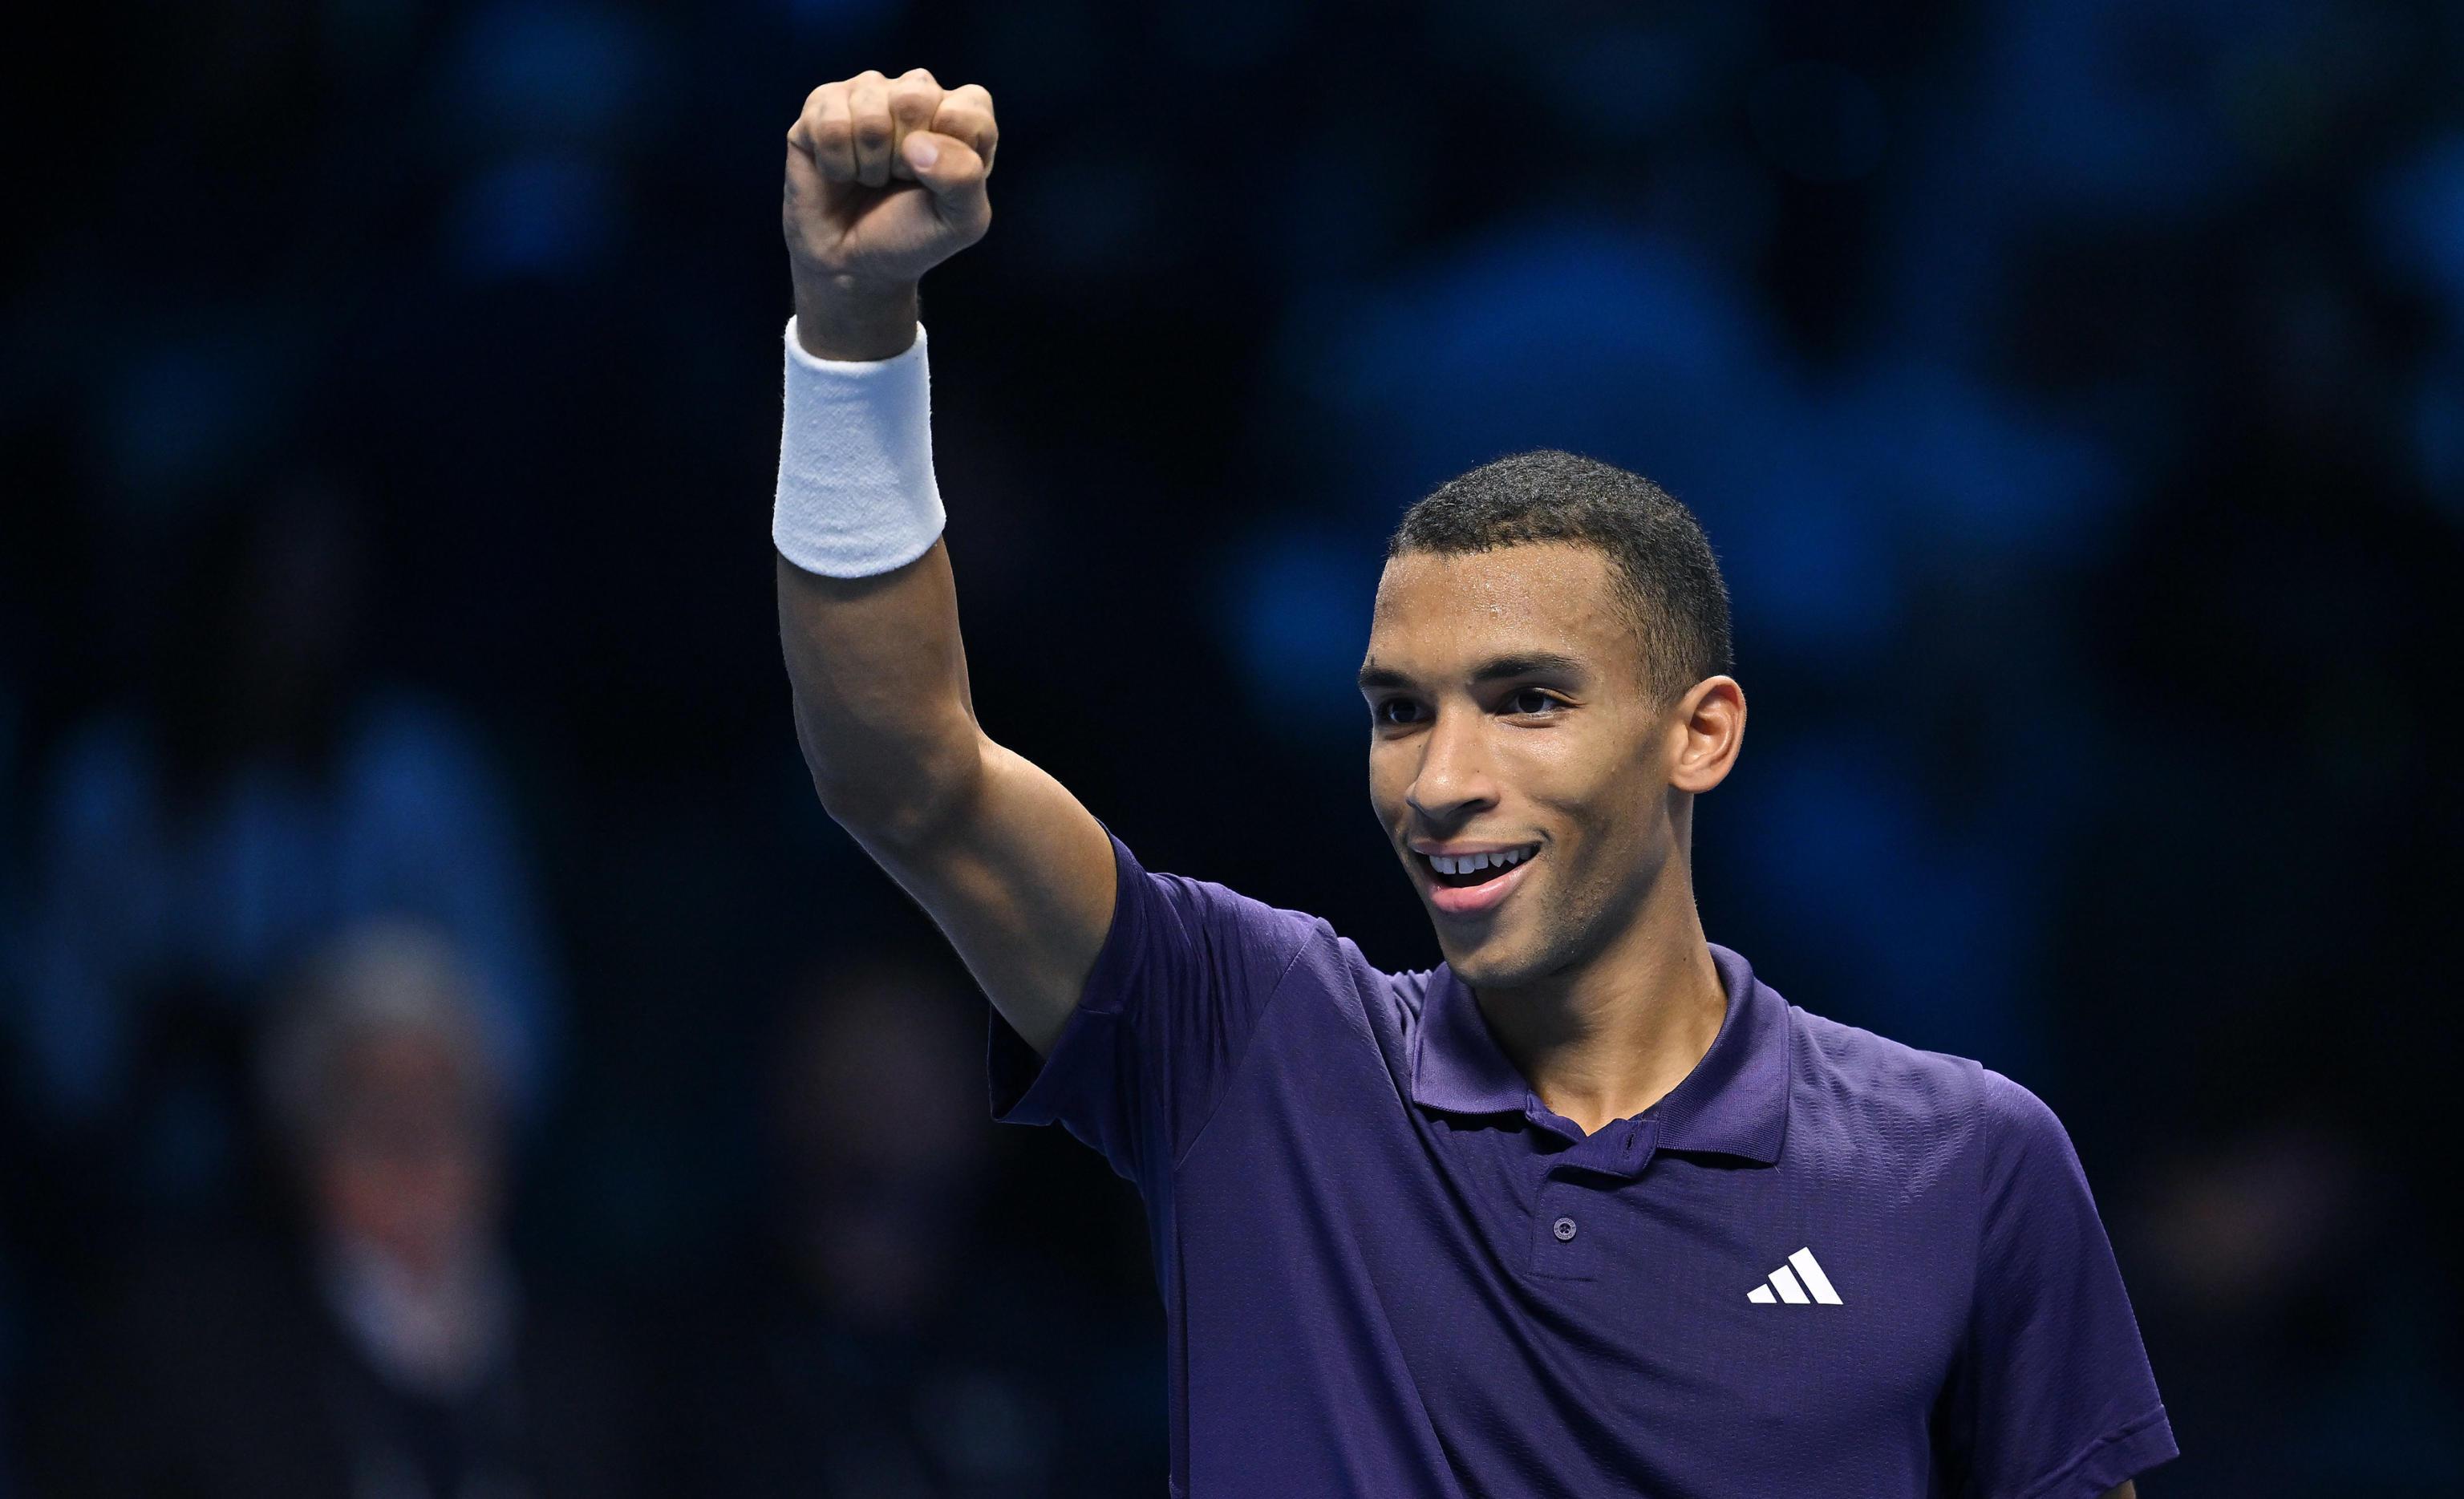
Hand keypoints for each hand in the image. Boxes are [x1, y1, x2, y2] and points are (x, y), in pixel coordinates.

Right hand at [783, 67, 996, 301]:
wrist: (853, 262)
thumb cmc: (913, 235)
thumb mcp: (962, 221)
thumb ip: (965, 177)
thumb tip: (917, 143)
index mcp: (960, 113)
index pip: (969, 107)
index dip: (952, 154)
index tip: (939, 183)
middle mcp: (914, 92)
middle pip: (914, 99)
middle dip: (904, 158)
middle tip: (899, 179)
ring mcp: (866, 93)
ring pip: (869, 115)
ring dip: (870, 165)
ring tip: (870, 177)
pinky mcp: (821, 105)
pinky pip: (829, 125)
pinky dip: (837, 164)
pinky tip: (841, 172)